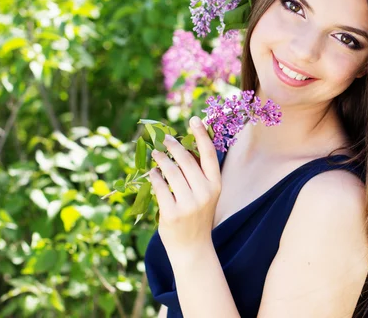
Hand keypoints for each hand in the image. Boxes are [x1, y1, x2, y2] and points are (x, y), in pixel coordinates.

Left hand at [149, 116, 220, 258]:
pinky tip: (152, 173)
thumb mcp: (206, 194)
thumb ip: (198, 174)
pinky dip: (154, 177)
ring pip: (171, 172)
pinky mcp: (172, 214)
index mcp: (215, 185)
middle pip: (187, 160)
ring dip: (161, 159)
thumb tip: (182, 148)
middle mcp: (204, 193)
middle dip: (173, 146)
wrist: (193, 248)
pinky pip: (160, 187)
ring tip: (155, 153)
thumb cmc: (198, 216)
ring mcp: (188, 204)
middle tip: (164, 138)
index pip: (210, 155)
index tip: (194, 119)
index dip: (201, 135)